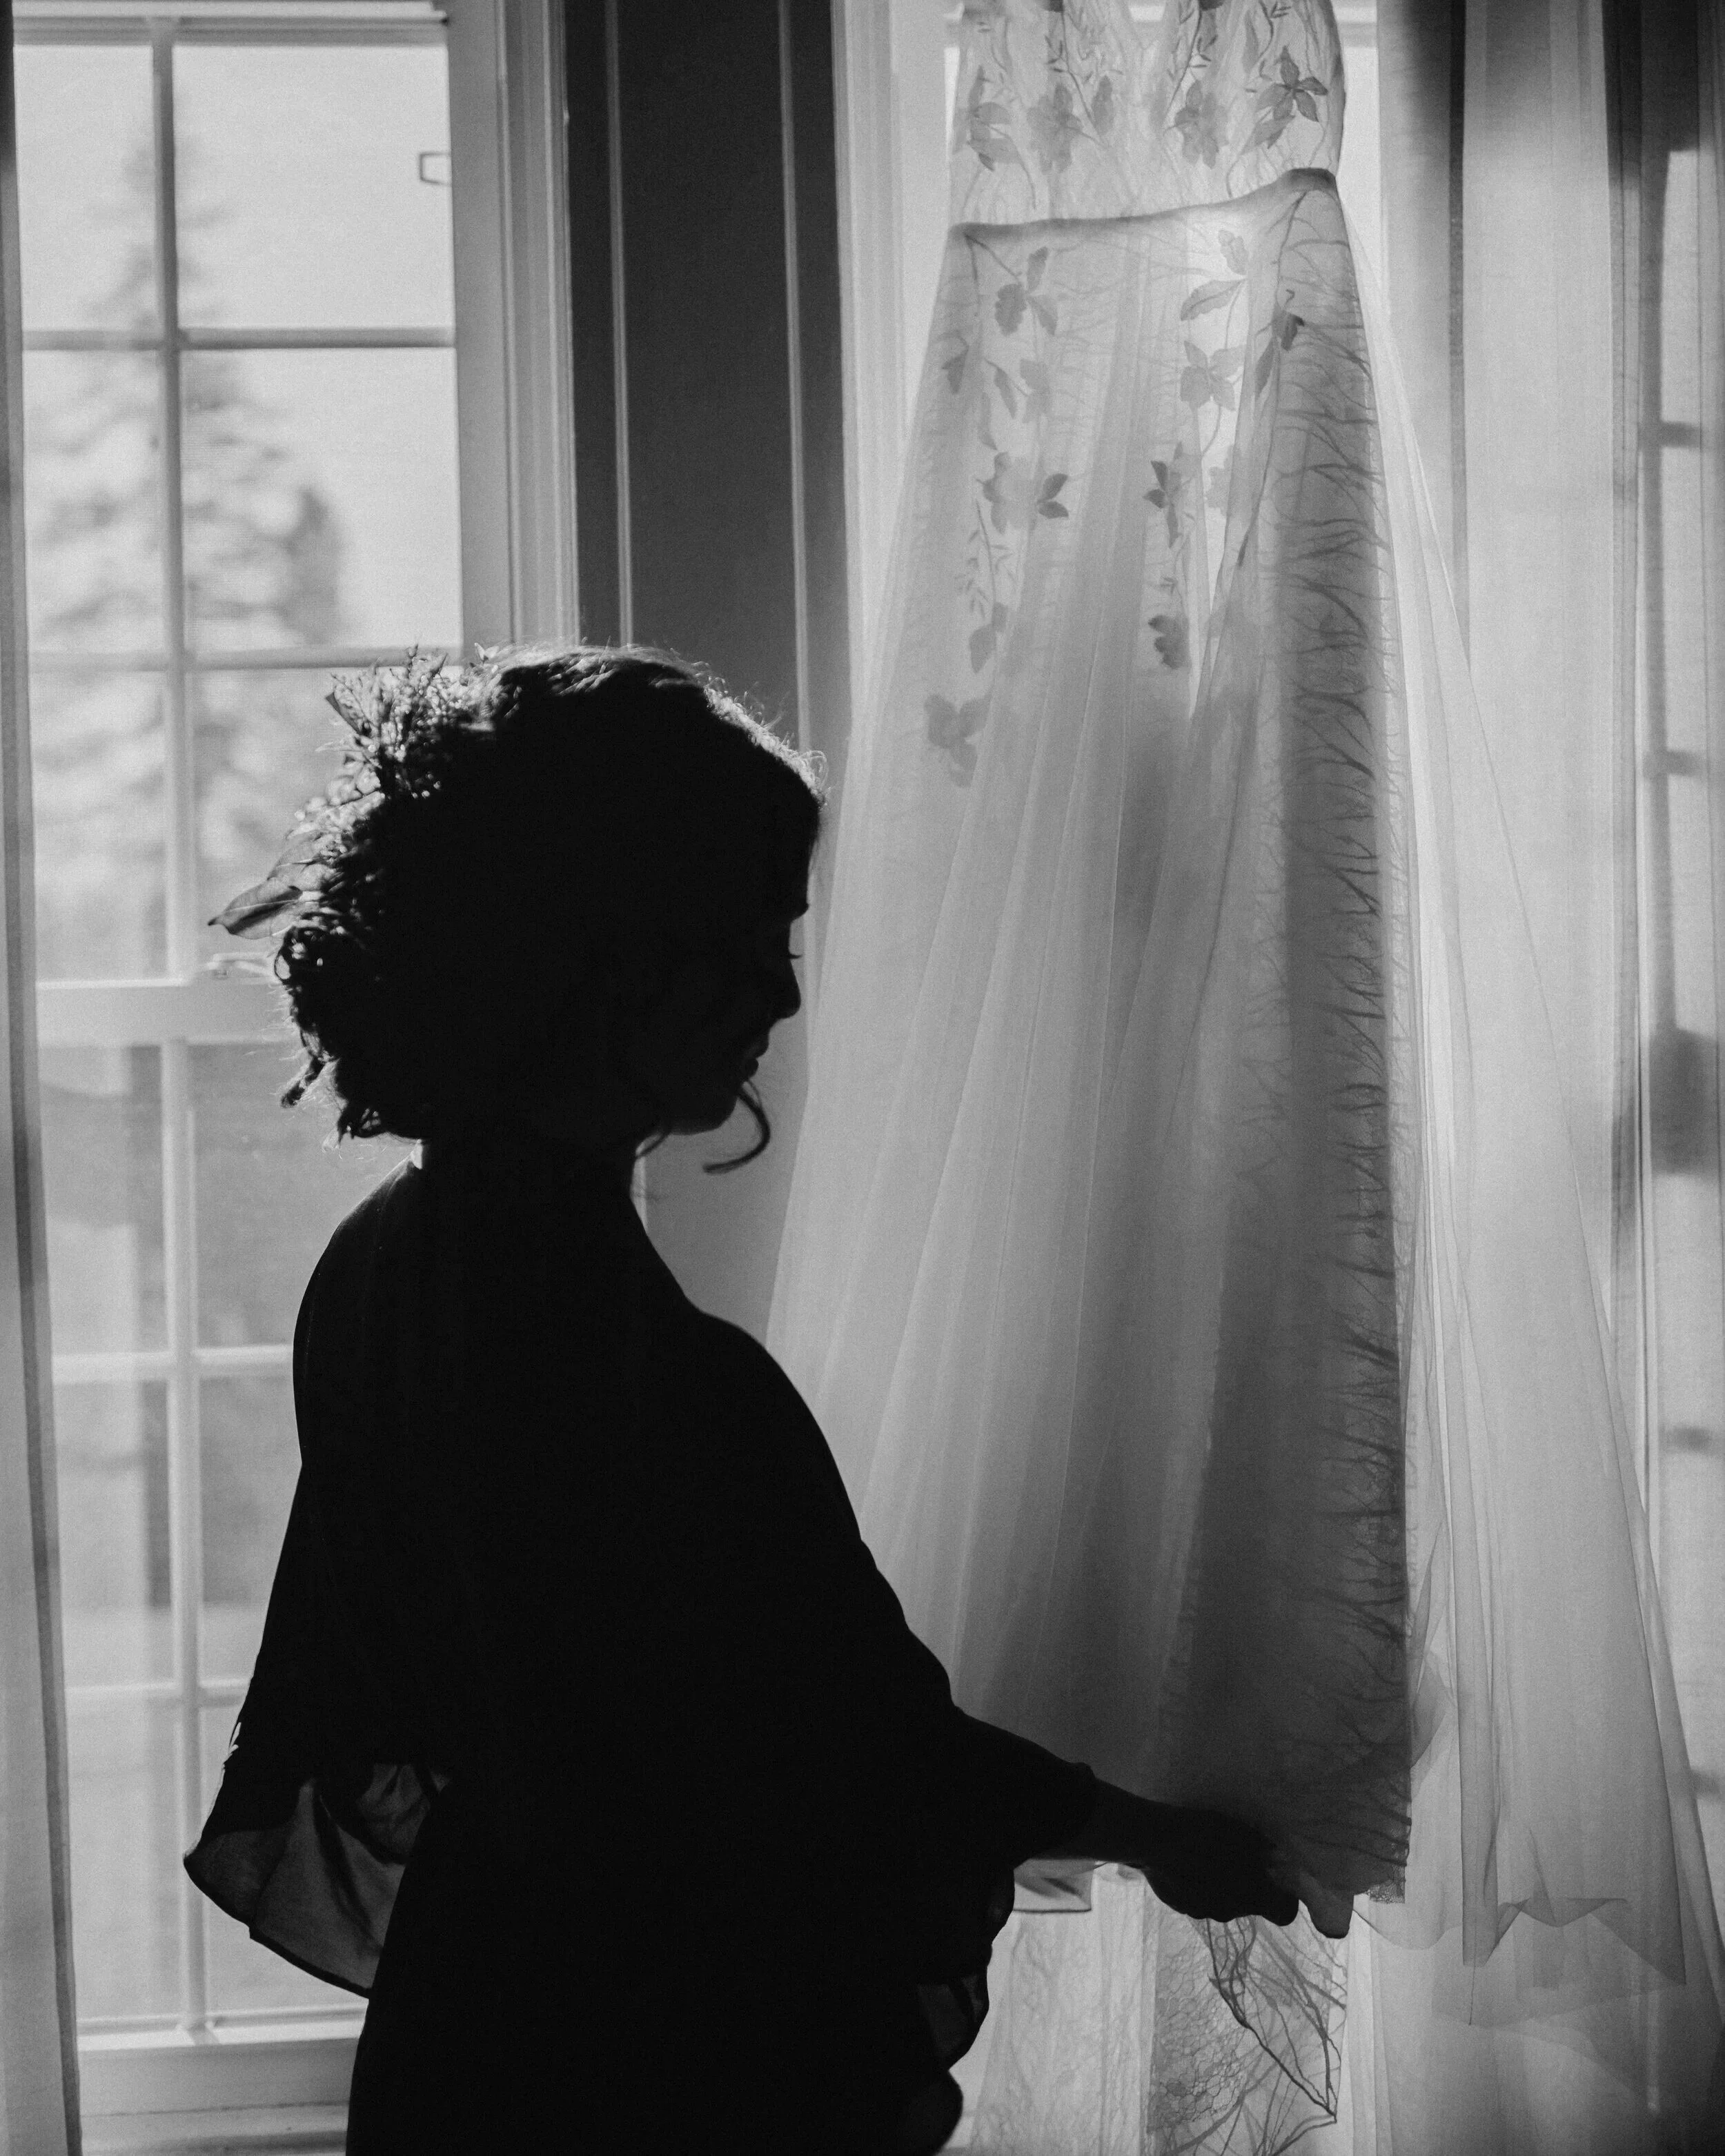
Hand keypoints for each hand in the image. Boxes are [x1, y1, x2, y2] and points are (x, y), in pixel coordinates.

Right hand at [1133, 1804, 1300, 1926]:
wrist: (1154, 1840)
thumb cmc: (1204, 1833)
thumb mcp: (1241, 1833)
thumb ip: (1263, 1848)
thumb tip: (1277, 1855)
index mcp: (1252, 1895)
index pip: (1285, 1913)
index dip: (1286, 1898)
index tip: (1277, 1878)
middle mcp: (1231, 1912)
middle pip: (1251, 1904)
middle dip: (1248, 1884)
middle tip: (1236, 1858)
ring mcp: (1204, 1912)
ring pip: (1223, 1902)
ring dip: (1222, 1885)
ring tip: (1206, 1857)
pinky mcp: (1181, 1907)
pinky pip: (1199, 1899)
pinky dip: (1198, 1885)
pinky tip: (1186, 1864)